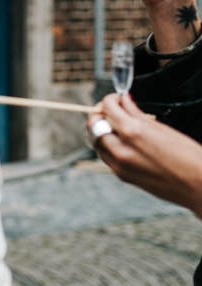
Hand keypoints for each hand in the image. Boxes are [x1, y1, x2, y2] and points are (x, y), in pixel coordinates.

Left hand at [90, 93, 201, 217]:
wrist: (199, 186)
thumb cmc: (188, 155)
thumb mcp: (162, 128)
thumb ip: (137, 113)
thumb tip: (124, 101)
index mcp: (132, 132)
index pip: (107, 108)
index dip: (110, 100)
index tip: (116, 99)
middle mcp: (120, 149)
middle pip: (93, 125)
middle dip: (100, 115)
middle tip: (112, 111)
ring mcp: (119, 165)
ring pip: (97, 142)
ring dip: (101, 131)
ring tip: (117, 127)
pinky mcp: (122, 176)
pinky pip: (106, 156)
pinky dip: (109, 146)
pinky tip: (123, 143)